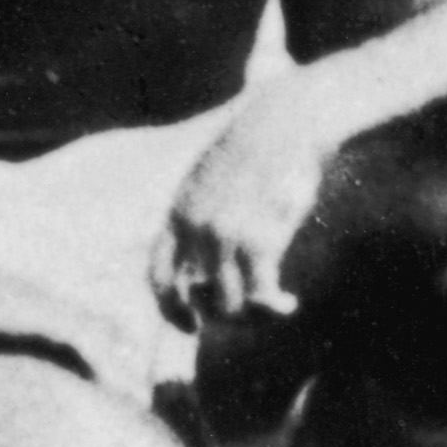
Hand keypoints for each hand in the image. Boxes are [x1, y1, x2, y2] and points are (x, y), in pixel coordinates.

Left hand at [0, 254, 132, 419]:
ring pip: (97, 326)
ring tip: (136, 400)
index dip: (107, 362)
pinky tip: (109, 379)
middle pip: (100, 331)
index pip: (80, 335)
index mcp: (27, 310)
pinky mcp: (42, 309)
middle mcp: (44, 303)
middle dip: (125, 366)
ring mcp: (46, 304)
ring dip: (119, 357)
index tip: (126, 394)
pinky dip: (104, 349)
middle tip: (144, 410)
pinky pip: (83, 328)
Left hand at [161, 97, 342, 330]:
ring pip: (228, 305)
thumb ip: (201, 213)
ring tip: (274, 308)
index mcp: (178, 211)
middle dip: (221, 317)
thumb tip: (205, 259)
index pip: (157, 275)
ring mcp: (224, 234)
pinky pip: (260, 296)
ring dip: (253, 316)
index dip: (170, 309)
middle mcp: (194, 227)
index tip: (190, 327)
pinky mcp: (258, 239)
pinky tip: (289, 304)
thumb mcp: (211, 175)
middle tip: (247, 316)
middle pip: (195, 298)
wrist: (288, 119)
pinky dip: (274, 309)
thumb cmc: (258, 148)